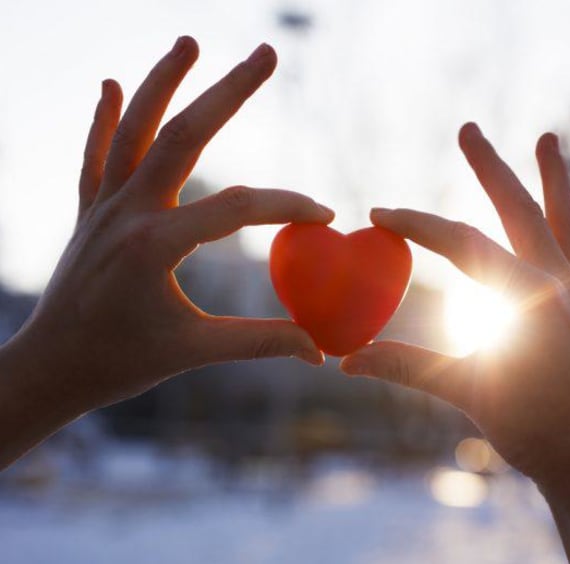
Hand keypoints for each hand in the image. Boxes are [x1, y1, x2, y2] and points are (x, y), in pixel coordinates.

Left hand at [0, 37, 331, 466]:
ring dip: (162, 81)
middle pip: (183, 136)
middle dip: (229, 91)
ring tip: (190, 41)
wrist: (49, 369)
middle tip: (267, 52)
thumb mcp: (195, 351)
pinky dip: (103, 118)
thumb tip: (319, 351)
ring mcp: (103, 207)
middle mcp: (127, 213)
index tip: (324, 215)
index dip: (286, 206)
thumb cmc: (121, 364)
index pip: (235, 208)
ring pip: (134, 129)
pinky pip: (95, 155)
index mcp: (156, 246)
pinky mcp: (90, 212)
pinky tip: (110, 83)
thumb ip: (260, 343)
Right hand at [341, 123, 569, 561]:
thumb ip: (407, 367)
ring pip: (564, 224)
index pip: (462, 243)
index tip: (379, 214)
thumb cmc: (530, 430)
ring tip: (549, 138)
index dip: (416, 225)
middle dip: (490, 168)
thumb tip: (346, 361)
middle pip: (518, 211)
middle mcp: (558, 283)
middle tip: (468, 129)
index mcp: (525, 295)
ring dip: (554, 181)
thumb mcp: (465, 392)